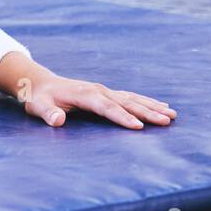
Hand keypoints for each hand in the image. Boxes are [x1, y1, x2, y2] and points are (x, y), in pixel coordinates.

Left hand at [20, 75, 176, 128]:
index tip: (138, 127)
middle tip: (167, 120)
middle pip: (126, 102)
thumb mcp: (38, 106)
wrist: (39, 83)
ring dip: (152, 106)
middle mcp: (97, 90)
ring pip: (132, 98)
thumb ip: (48, 113)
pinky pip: (130, 97)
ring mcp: (103, 90)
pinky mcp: (106, 93)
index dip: (122, 117)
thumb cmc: (39, 98)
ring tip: (172, 114)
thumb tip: (58, 120)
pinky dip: (146, 101)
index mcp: (84, 94)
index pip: (106, 107)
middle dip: (147, 112)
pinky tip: (161, 106)